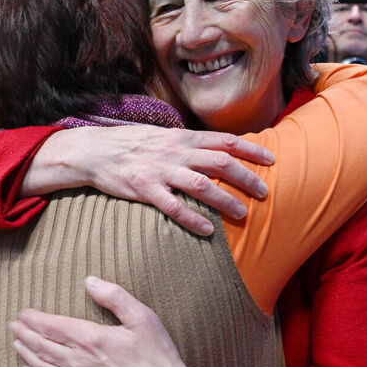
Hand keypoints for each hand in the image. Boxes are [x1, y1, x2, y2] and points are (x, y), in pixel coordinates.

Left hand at [10, 276, 200, 366]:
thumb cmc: (158, 357)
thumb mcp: (143, 318)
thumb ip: (114, 296)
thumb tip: (89, 281)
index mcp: (90, 339)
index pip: (51, 326)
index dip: (33, 319)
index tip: (22, 312)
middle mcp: (78, 362)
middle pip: (41, 345)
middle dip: (24, 333)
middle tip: (13, 325)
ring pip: (42, 366)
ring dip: (26, 353)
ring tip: (16, 343)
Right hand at [26, 126, 274, 235]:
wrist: (94, 150)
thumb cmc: (132, 144)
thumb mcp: (164, 136)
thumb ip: (189, 144)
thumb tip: (217, 150)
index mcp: (183, 137)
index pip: (225, 140)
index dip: (251, 149)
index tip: (271, 159)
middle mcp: (175, 152)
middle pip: (221, 162)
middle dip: (246, 177)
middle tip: (264, 192)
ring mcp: (160, 170)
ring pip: (201, 185)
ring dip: (225, 200)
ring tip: (242, 213)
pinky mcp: (145, 189)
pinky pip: (173, 206)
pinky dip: (193, 219)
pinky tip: (207, 230)